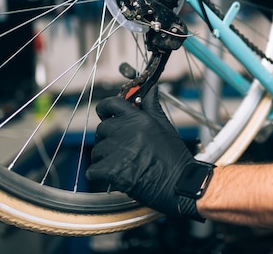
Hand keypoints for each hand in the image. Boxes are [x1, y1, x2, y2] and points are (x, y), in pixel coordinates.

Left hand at [86, 86, 193, 216]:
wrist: (179, 183)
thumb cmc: (175, 157)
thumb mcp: (165, 127)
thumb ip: (152, 107)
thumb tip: (151, 89)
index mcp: (139, 119)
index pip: (111, 104)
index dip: (105, 108)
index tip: (105, 113)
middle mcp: (126, 130)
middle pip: (102, 129)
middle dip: (108, 139)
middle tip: (122, 150)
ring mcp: (117, 150)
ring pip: (97, 151)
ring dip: (105, 159)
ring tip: (124, 166)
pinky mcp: (111, 170)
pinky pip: (93, 170)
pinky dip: (101, 175)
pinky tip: (116, 177)